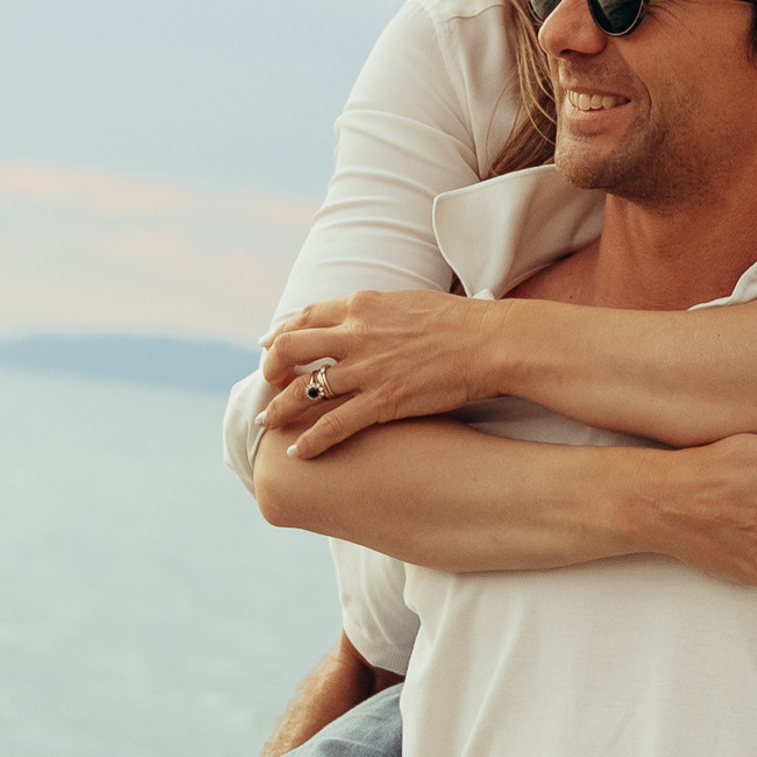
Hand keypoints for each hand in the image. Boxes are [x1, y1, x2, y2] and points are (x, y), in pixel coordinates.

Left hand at [261, 292, 497, 457]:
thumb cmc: (459, 324)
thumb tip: (365, 319)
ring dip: (279, 408)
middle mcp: (356, 334)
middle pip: (289, 347)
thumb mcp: (408, 303)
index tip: (268, 346)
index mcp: (362, 305)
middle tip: (267, 385)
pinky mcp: (383, 401)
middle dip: (270, 369)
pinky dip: (309, 441)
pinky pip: (333, 424)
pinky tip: (298, 453)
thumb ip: (377, 313)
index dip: (281, 333)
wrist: (489, 343)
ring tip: (268, 423)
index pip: (305, 316)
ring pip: (303, 389)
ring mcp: (367, 369)